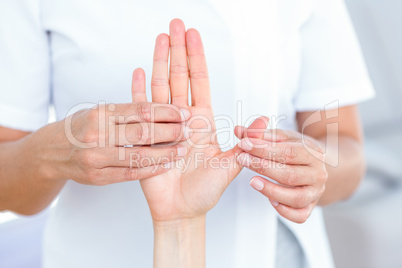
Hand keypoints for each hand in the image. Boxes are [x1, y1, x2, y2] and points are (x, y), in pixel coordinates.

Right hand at [36, 86, 191, 185]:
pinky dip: (152, 169)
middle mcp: (98, 134)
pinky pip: (131, 173)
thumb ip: (126, 113)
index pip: (141, 110)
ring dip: (166, 153)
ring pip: (139, 155)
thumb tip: (161, 108)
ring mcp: (97, 158)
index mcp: (101, 114)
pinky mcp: (99, 176)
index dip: (167, 111)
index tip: (184, 112)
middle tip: (189, 131)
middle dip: (171, 131)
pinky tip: (167, 165)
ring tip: (184, 150)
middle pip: (143, 132)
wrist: (52, 152)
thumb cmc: (82, 128)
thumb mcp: (99, 112)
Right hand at [136, 19, 242, 222]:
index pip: (199, 81)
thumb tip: (264, 120)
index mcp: (201, 121)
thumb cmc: (205, 191)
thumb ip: (245, 142)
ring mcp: (162, 125)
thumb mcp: (230, 165)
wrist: (182, 210)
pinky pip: (140, 109)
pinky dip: (138, 89)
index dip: (196, 58)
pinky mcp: (145, 137)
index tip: (193, 35)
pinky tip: (138, 71)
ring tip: (160, 38)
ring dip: (159, 62)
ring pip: (160, 87)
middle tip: (175, 25)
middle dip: (177, 50)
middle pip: (178, 77)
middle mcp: (182, 118)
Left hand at [235, 120, 327, 222]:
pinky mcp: (310, 207)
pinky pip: (300, 215)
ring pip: (296, 198)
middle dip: (263, 167)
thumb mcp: (281, 137)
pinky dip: (285, 211)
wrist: (314, 164)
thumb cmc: (295, 150)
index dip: (264, 149)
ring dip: (272, 190)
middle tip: (242, 160)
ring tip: (253, 181)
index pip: (288, 152)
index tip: (244, 144)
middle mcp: (318, 174)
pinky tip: (271, 200)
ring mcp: (315, 192)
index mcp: (313, 153)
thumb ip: (260, 134)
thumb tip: (239, 131)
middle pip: (290, 175)